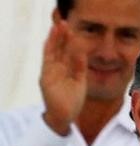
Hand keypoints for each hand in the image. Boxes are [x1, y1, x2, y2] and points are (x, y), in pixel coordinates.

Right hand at [40, 20, 86, 135]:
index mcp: (63, 70)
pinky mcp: (45, 79)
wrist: (64, 118)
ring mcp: (49, 73)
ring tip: (58, 27)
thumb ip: (80, 68)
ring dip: (54, 40)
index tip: (72, 29)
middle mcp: (55, 69)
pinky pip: (48, 62)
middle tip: (64, 23)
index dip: (67, 41)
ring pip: (51, 52)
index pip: (64, 52)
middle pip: (57, 49)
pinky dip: (52, 52)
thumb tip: (83, 53)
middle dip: (60, 36)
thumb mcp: (80, 82)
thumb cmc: (72, 102)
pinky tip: (55, 43)